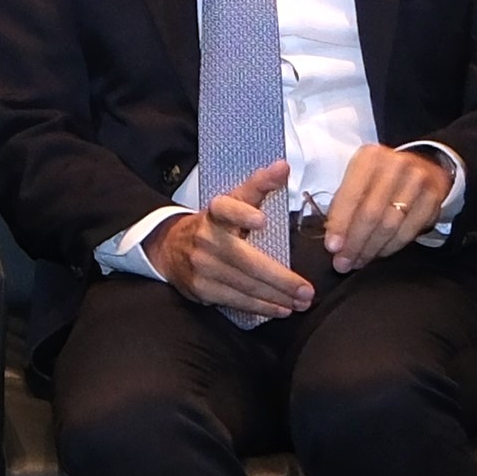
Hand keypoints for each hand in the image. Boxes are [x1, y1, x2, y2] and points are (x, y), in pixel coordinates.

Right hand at [152, 178, 315, 320]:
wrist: (169, 249)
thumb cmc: (213, 225)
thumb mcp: (232, 201)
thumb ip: (259, 186)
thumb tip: (283, 166)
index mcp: (216, 212)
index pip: (227, 208)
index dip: (242, 213)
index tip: (261, 220)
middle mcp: (207, 239)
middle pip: (248, 262)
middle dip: (281, 279)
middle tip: (307, 290)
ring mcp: (203, 266)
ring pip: (246, 285)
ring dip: (277, 297)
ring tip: (301, 302)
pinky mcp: (202, 289)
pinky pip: (236, 300)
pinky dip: (261, 307)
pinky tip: (280, 309)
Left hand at [316, 142, 457, 267]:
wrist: (423, 167)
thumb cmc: (380, 178)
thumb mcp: (358, 180)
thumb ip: (344, 205)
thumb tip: (333, 241)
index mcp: (370, 157)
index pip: (352, 195)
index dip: (340, 224)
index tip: (332, 247)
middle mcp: (396, 164)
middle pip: (371, 213)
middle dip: (355, 243)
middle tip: (344, 263)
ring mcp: (418, 180)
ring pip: (390, 225)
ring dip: (372, 249)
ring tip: (359, 261)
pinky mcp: (433, 198)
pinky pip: (409, 231)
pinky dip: (391, 247)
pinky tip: (379, 253)